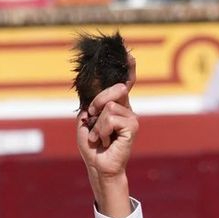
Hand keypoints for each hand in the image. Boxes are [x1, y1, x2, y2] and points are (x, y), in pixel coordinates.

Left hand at [77, 53, 137, 216]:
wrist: (97, 165)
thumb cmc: (92, 145)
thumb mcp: (85, 120)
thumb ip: (91, 104)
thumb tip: (95, 95)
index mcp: (116, 105)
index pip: (125, 82)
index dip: (128, 67)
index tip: (128, 52)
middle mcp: (126, 109)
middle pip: (115, 88)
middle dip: (98, 101)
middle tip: (92, 117)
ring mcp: (131, 117)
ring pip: (109, 106)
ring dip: (97, 124)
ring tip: (99, 136)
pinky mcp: (133, 127)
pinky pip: (111, 118)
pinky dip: (101, 130)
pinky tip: (104, 141)